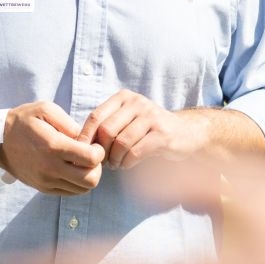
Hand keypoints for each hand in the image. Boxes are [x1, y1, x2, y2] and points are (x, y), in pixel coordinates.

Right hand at [0, 102, 105, 195]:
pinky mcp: (43, 188)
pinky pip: (70, 192)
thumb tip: (85, 140)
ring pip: (82, 189)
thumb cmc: (24, 121)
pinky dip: (77, 182)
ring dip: (87, 176)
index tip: (92, 144)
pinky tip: (71, 168)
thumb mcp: (45, 109)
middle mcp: (50, 168)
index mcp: (53, 147)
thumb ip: (69, 123)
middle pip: (91, 180)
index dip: (99, 151)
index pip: (91, 159)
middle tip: (90, 155)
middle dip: (97, 167)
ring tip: (80, 162)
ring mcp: (46, 181)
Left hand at [78, 91, 207, 169]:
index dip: (85, 137)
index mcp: (124, 98)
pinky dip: (127, 163)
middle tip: (103, 162)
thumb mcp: (127, 120)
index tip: (83, 153)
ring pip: (121, 142)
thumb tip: (78, 142)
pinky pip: (136, 152)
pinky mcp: (162, 134)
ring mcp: (151, 117)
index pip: (96, 116)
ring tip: (116, 164)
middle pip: (106, 130)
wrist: (186, 133)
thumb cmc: (148, 130)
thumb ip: (107, 125)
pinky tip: (127, 165)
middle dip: (101, 151)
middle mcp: (137, 103)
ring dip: (114, 159)